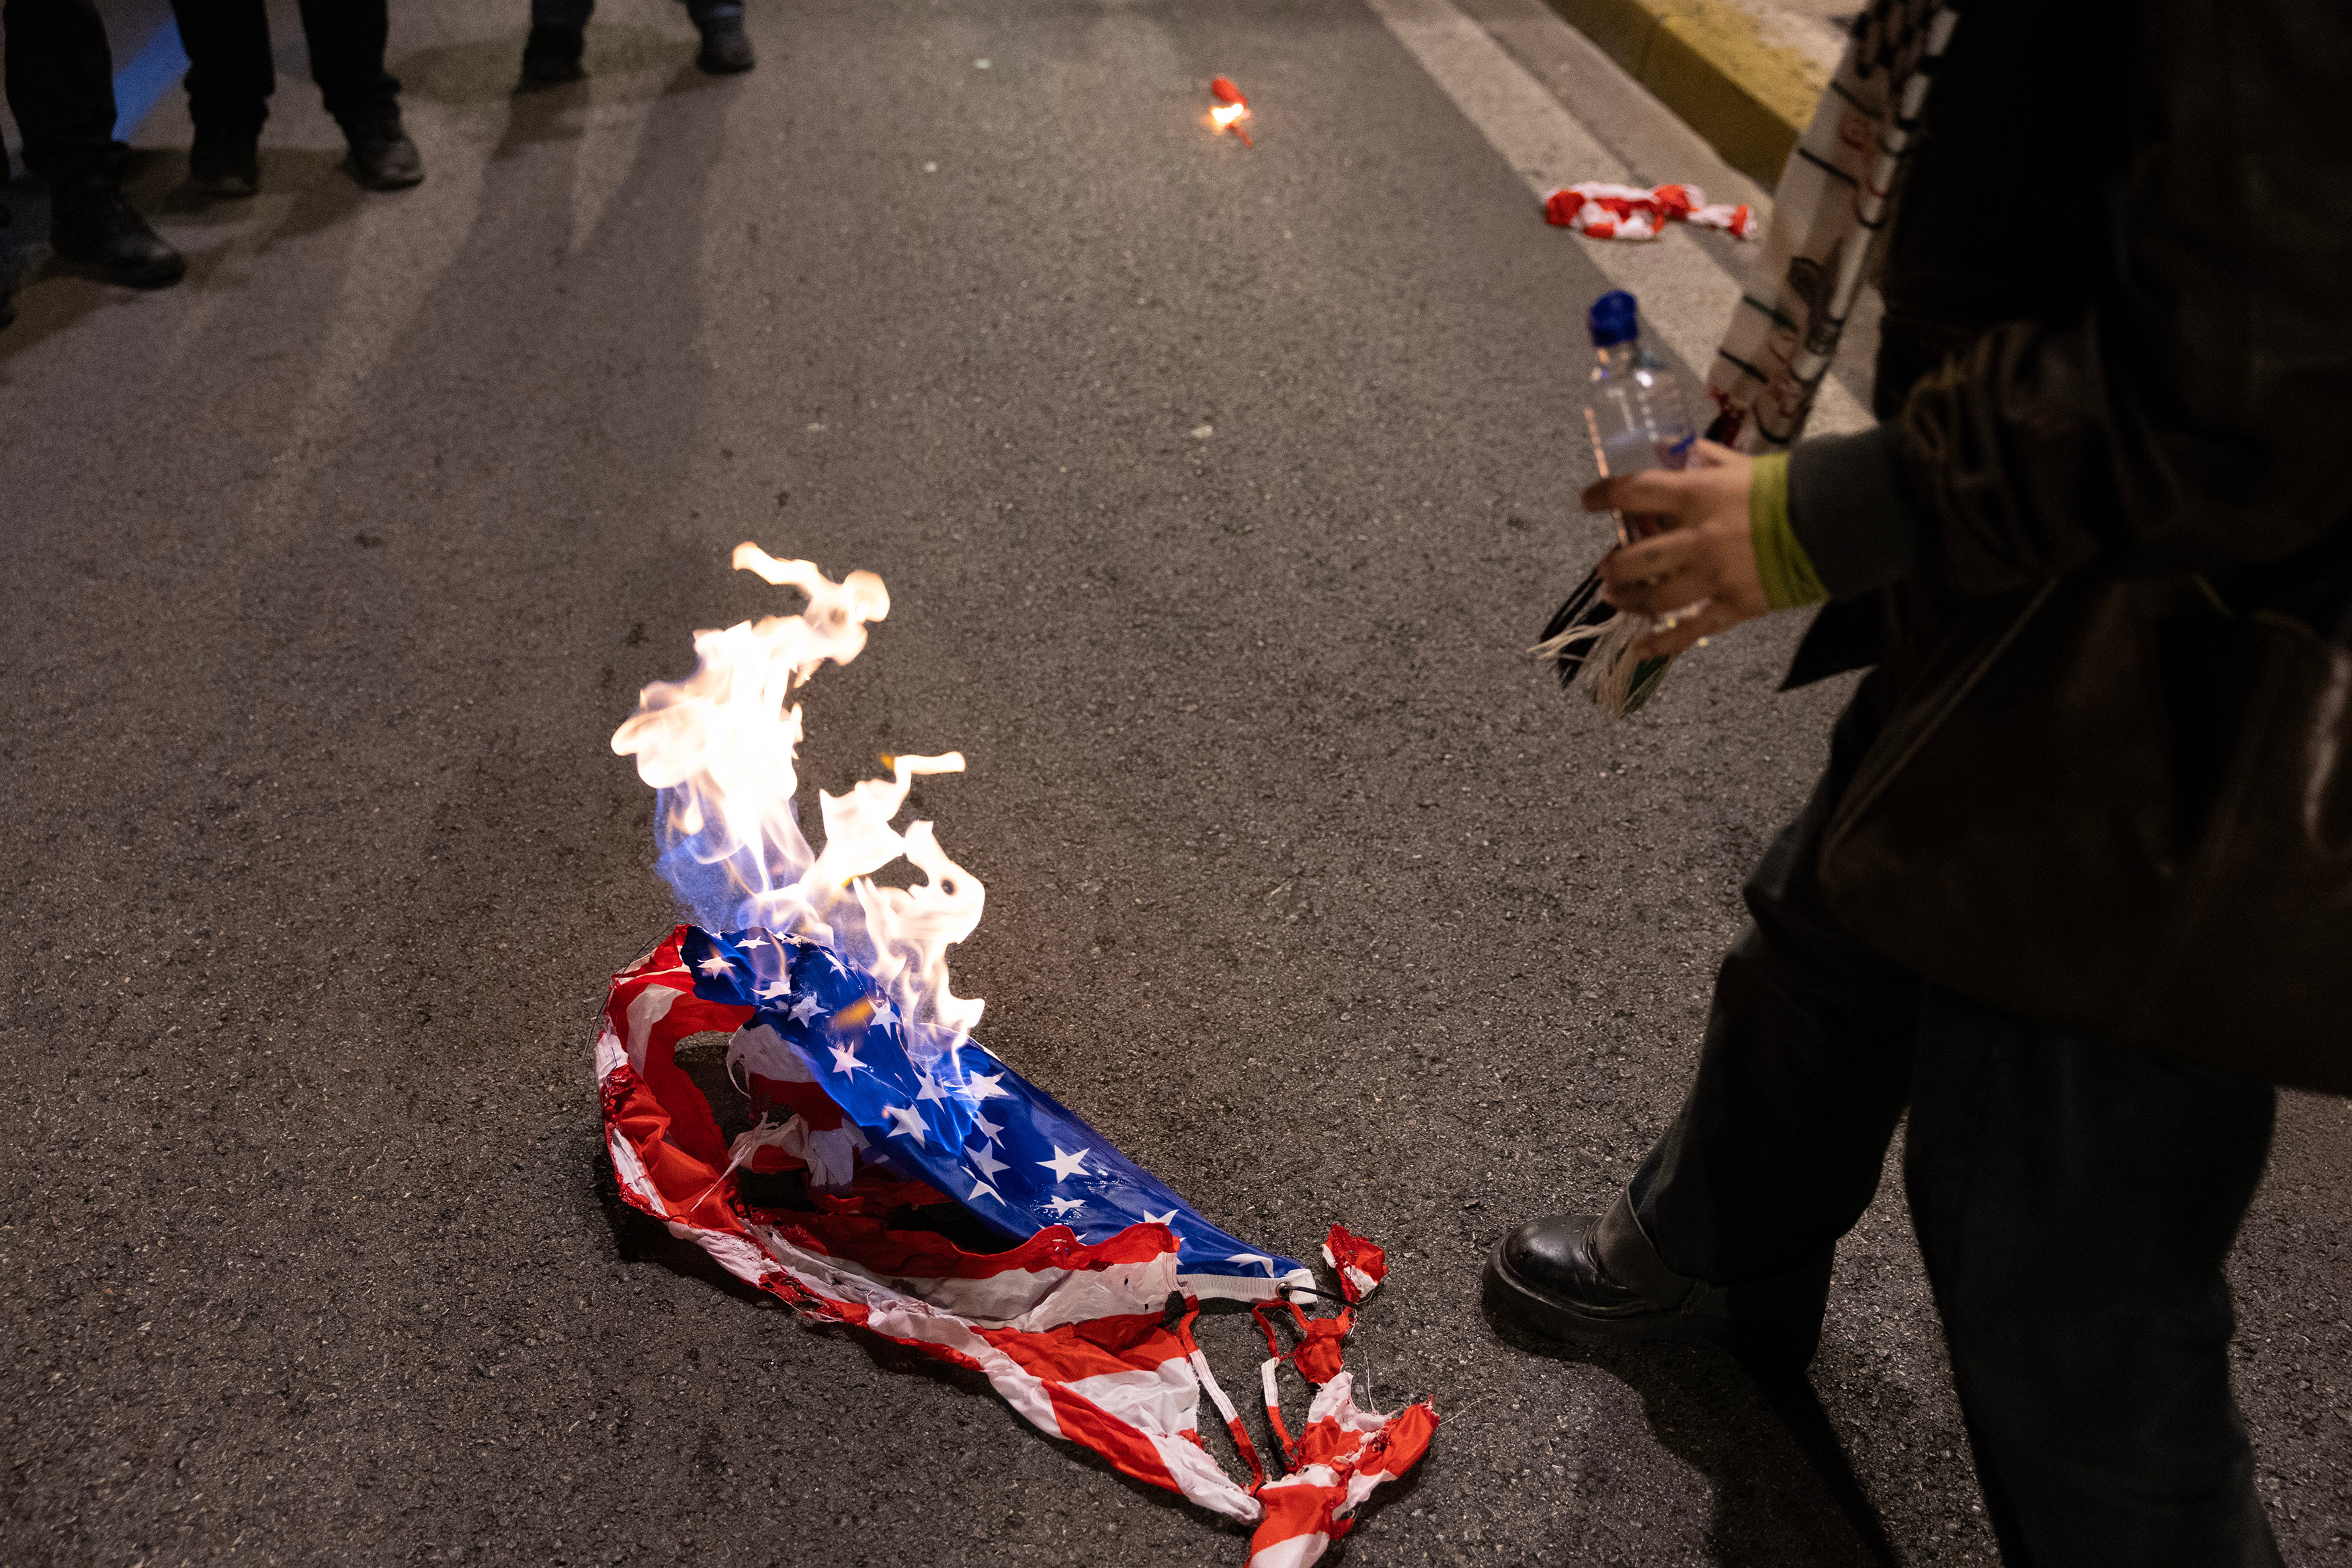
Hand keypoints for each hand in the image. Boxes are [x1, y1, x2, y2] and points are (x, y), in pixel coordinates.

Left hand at [1585, 440, 1769, 658]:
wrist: (1836, 521)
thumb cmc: (1786, 489)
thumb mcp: (1742, 464)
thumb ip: (1703, 459)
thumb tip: (1671, 448)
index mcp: (1698, 495)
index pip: (1634, 492)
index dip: (1603, 496)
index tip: (1587, 501)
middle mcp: (1699, 538)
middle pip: (1636, 558)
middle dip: (1613, 566)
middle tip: (1605, 568)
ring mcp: (1715, 576)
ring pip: (1655, 598)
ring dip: (1628, 600)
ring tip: (1614, 597)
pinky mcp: (1734, 605)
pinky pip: (1691, 630)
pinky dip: (1663, 643)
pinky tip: (1642, 648)